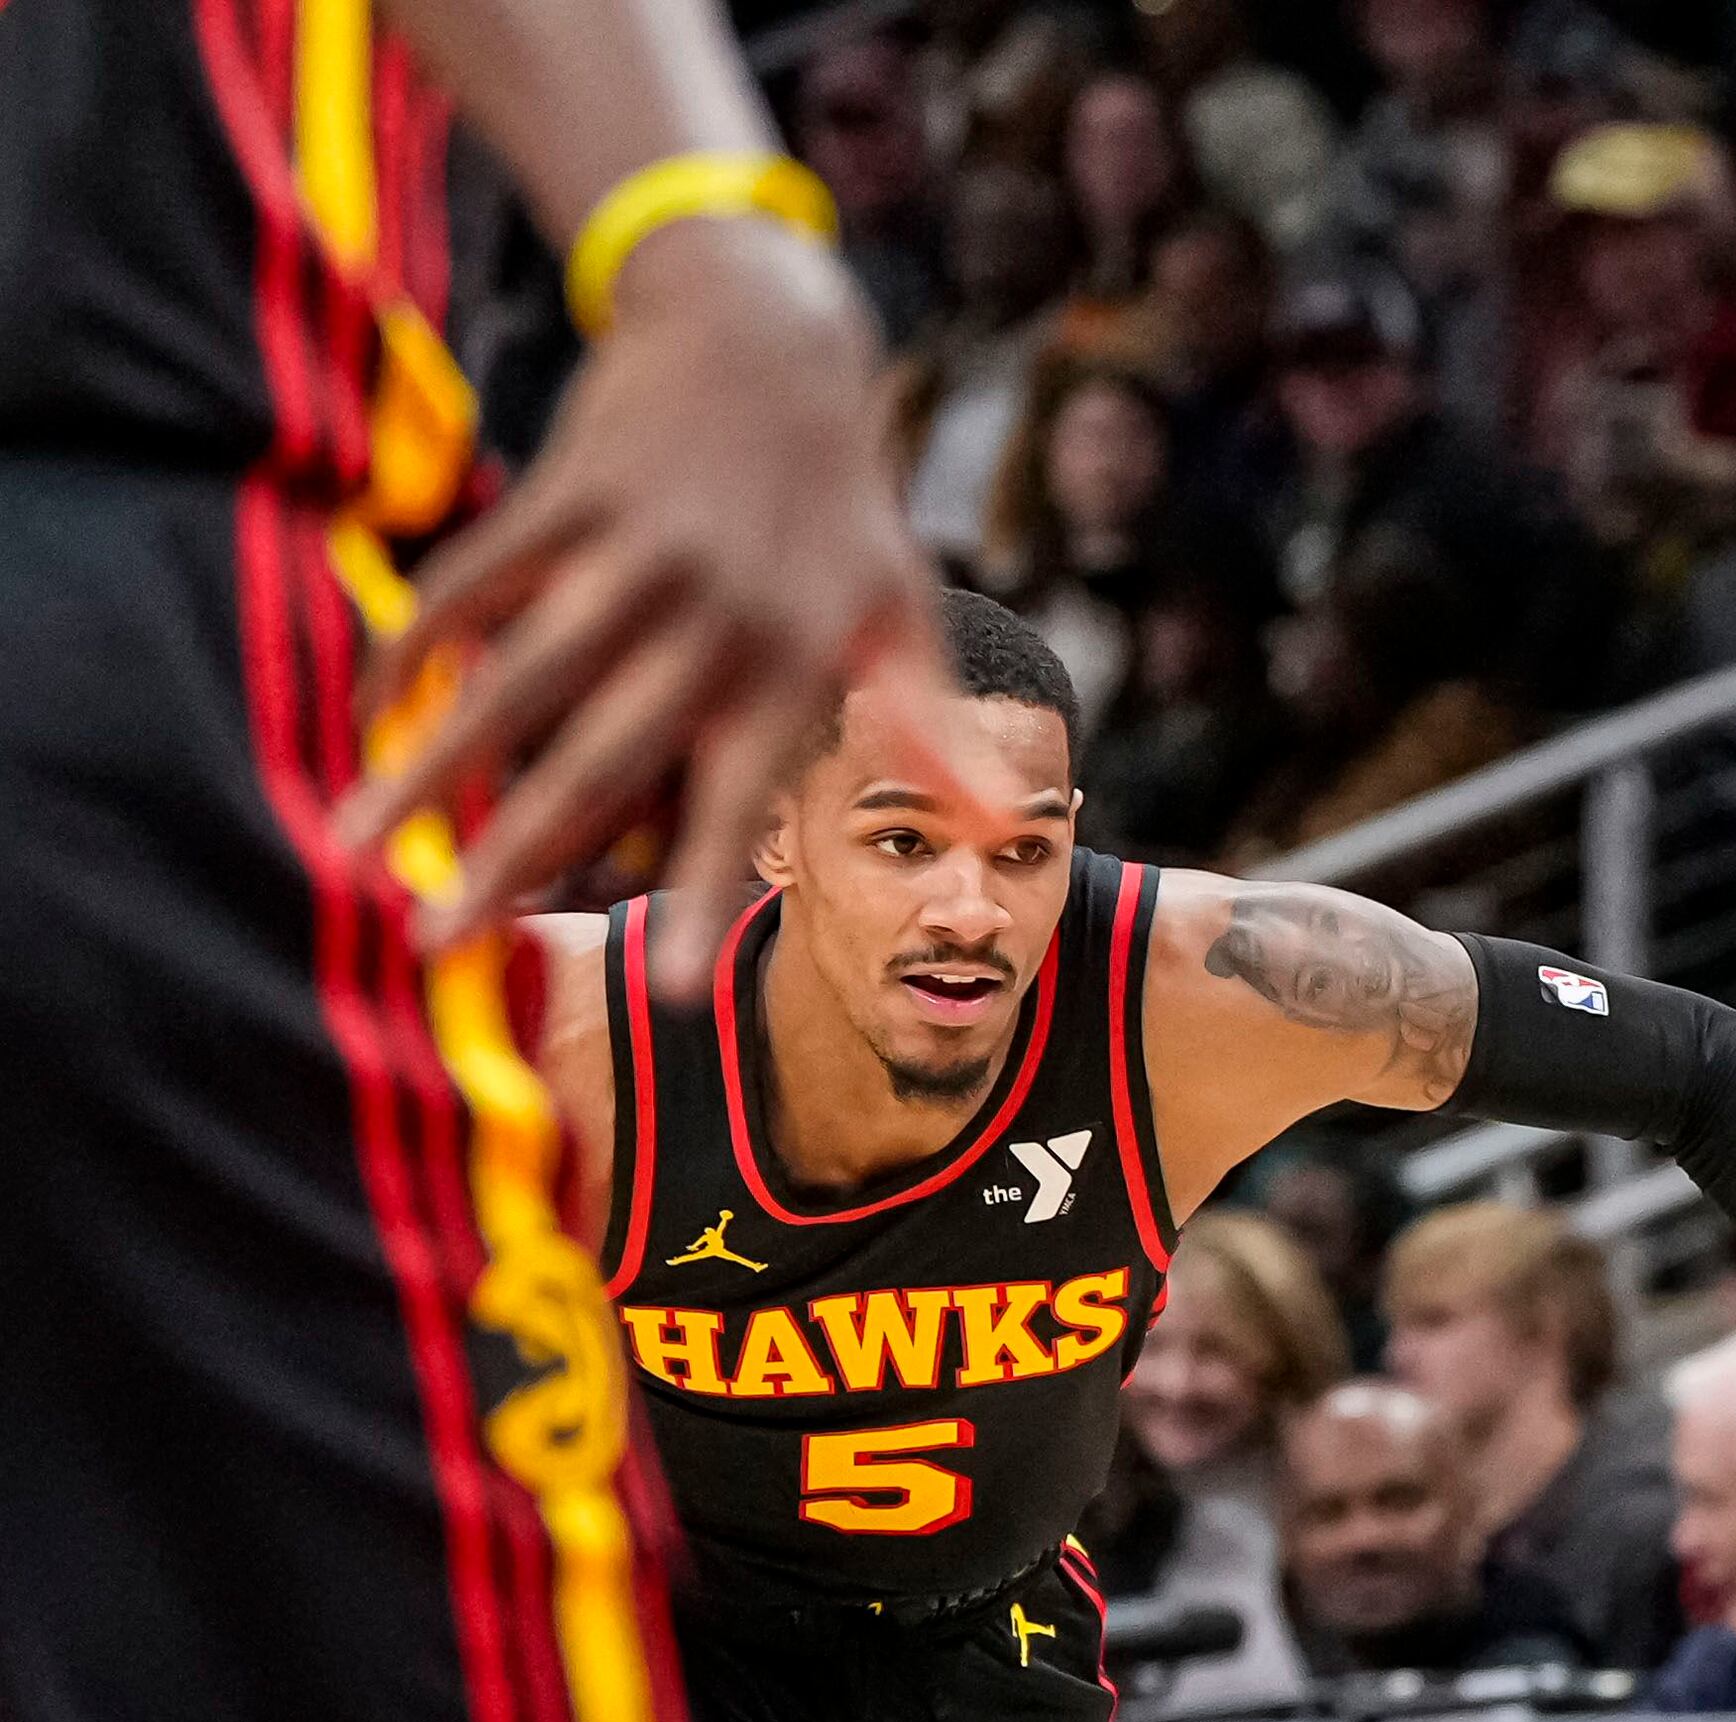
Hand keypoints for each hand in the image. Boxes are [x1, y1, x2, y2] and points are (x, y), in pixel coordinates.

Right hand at [334, 220, 970, 979]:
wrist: (769, 333)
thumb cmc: (841, 502)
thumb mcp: (903, 606)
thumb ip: (928, 721)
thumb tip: (1000, 816)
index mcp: (793, 668)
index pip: (743, 805)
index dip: (711, 897)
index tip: (677, 994)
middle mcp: (714, 620)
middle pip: (599, 760)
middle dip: (513, 853)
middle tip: (439, 941)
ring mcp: (634, 554)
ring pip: (514, 679)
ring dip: (427, 765)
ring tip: (356, 844)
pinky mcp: (565, 494)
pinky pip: (473, 582)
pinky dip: (418, 648)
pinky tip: (373, 717)